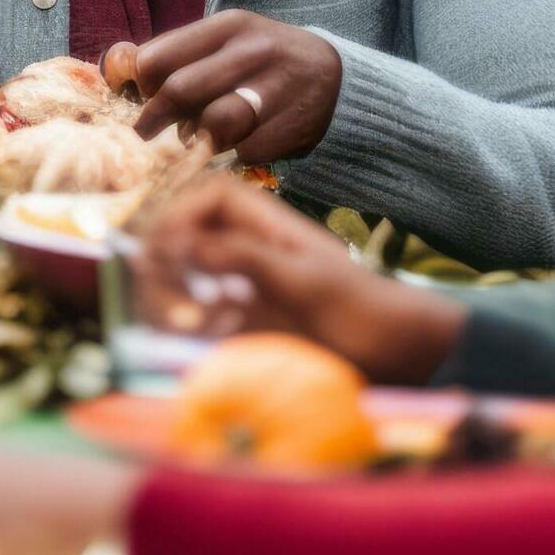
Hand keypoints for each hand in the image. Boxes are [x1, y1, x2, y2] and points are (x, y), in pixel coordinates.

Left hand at [130, 10, 342, 162]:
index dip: (140, 84)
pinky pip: (245, 151)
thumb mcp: (228, 42)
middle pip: (182, 91)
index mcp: (230, 26)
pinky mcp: (294, 126)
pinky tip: (238, 144)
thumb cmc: (263, 62)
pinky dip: (234, 154)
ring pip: (214, 124)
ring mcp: (277, 89)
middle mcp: (254, 51)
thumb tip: (117, 64)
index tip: (137, 97)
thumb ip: (179, 53)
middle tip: (146, 133)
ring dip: (197, 138)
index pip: (160, 56)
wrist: (337, 78)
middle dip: (155, 118)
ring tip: (196, 137)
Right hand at [135, 175, 462, 381]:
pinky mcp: (247, 327)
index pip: (214, 198)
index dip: (183, 211)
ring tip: (175, 317)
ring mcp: (248, 289)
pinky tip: (194, 337)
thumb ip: (243, 256)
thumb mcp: (302, 279)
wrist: (396, 356)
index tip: (165, 244)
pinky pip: (203, 317)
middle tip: (158, 285)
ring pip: (190, 277)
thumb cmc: (358, 310)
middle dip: (167, 256)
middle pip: (192, 236)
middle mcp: (253, 253)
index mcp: (269, 228)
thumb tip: (182, 243)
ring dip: (172, 292)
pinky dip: (189, 324)